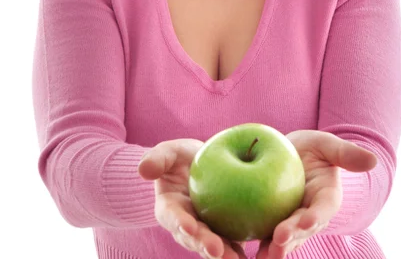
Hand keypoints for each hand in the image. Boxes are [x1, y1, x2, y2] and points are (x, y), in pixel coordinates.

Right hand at [138, 139, 246, 258]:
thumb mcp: (168, 153)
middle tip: (216, 250)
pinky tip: (257, 250)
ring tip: (237, 258)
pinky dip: (242, 247)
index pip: (172, 218)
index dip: (179, 223)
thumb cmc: (180, 158)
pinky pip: (234, 241)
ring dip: (225, 254)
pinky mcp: (225, 231)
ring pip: (215, 246)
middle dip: (204, 246)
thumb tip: (143, 169)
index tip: (189, 226)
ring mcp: (206, 231)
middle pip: (194, 239)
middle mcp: (187, 226)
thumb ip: (158, 159)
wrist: (200, 166)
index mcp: (169, 209)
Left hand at [255, 130, 377, 258]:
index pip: (323, 209)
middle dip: (292, 237)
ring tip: (262, 256)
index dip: (316, 216)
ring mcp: (292, 222)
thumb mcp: (327, 145)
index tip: (307, 219)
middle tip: (279, 240)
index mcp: (326, 198)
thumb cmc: (313, 149)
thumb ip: (345, 153)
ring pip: (285, 239)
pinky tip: (245, 250)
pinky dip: (257, 243)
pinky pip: (265, 235)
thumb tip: (372, 160)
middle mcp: (311, 216)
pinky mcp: (273, 223)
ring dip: (274, 249)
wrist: (293, 157)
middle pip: (302, 230)